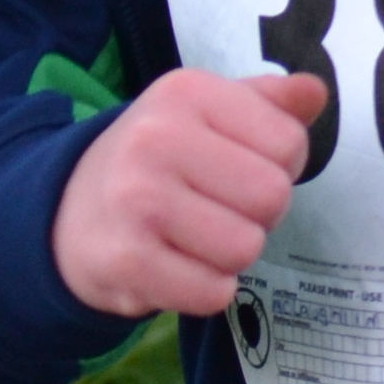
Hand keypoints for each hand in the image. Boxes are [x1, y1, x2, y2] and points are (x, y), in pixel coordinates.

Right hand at [52, 71, 324, 319]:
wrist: (68, 213)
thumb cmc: (158, 159)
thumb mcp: (206, 114)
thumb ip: (268, 103)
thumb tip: (315, 91)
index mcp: (186, 92)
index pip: (289, 143)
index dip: (279, 166)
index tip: (238, 168)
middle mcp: (156, 138)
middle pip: (273, 196)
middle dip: (257, 214)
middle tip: (215, 208)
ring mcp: (136, 200)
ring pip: (245, 247)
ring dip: (230, 255)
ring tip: (193, 237)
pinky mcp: (126, 260)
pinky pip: (213, 292)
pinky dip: (206, 289)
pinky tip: (176, 267)